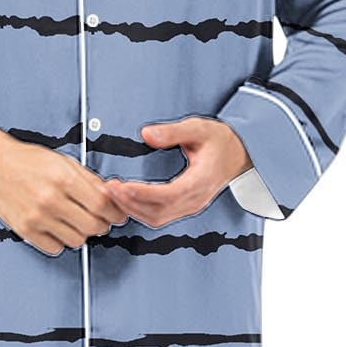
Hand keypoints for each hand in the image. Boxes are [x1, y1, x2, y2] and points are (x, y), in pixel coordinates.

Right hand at [0, 129, 127, 255]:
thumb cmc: (29, 161)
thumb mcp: (64, 162)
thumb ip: (90, 180)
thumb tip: (114, 196)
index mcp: (64, 178)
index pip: (102, 205)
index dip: (115, 213)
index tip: (117, 215)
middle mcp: (51, 199)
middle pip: (93, 226)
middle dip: (101, 224)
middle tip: (98, 219)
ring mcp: (37, 217)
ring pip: (77, 240)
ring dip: (81, 233)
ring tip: (74, 221)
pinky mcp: (25, 230)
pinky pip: (55, 248)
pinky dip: (61, 241)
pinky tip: (57, 228)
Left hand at [100, 117, 251, 227]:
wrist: (238, 154)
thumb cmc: (219, 141)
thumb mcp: (199, 128)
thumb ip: (173, 131)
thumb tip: (146, 134)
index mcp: (201, 181)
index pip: (169, 195)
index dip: (143, 194)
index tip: (121, 186)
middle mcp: (196, 199)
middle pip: (158, 212)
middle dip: (129, 203)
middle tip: (107, 188)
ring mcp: (190, 207)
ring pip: (156, 218)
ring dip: (131, 209)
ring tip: (111, 193)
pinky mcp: (184, 208)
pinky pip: (158, 217)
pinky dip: (138, 210)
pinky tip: (124, 199)